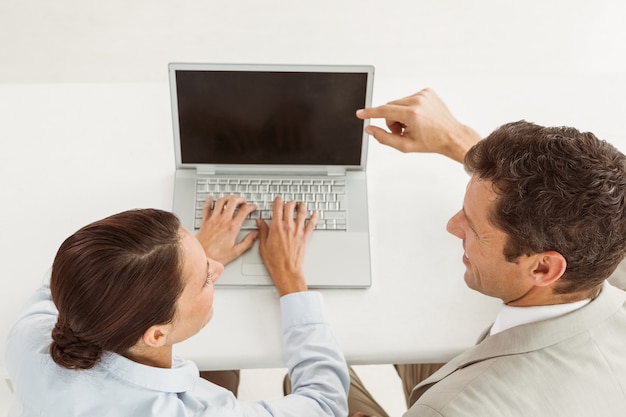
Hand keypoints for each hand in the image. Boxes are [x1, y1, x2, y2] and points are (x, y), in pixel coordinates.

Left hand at [195, 195, 258, 264]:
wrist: (201, 258)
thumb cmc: (216, 256)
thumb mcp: (236, 251)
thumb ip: (248, 241)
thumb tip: (255, 234)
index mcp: (232, 227)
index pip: (244, 211)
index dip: (251, 207)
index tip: (253, 207)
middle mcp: (223, 221)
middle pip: (233, 201)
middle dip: (240, 199)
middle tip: (243, 201)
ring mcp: (213, 219)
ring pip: (221, 201)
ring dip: (228, 197)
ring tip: (232, 199)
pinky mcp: (205, 221)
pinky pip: (206, 207)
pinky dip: (209, 200)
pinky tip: (211, 197)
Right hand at [256, 197, 317, 295]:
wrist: (287, 271)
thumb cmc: (275, 261)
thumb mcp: (263, 245)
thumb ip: (262, 231)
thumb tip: (260, 222)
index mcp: (276, 227)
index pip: (278, 208)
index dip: (278, 200)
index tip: (278, 199)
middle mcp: (288, 227)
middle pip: (290, 207)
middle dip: (289, 202)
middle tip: (289, 202)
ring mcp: (298, 231)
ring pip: (302, 212)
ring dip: (301, 206)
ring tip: (301, 203)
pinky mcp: (305, 237)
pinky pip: (311, 224)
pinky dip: (314, 217)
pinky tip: (315, 213)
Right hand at [356, 88, 480, 162]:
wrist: (451, 136)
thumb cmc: (431, 142)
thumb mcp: (405, 145)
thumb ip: (384, 138)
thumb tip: (370, 129)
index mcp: (412, 114)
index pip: (384, 111)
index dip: (370, 113)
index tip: (360, 113)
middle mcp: (418, 101)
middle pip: (390, 106)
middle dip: (391, 119)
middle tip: (401, 131)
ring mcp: (424, 94)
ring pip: (398, 102)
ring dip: (400, 113)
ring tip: (412, 125)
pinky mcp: (428, 91)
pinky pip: (409, 98)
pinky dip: (409, 108)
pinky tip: (419, 117)